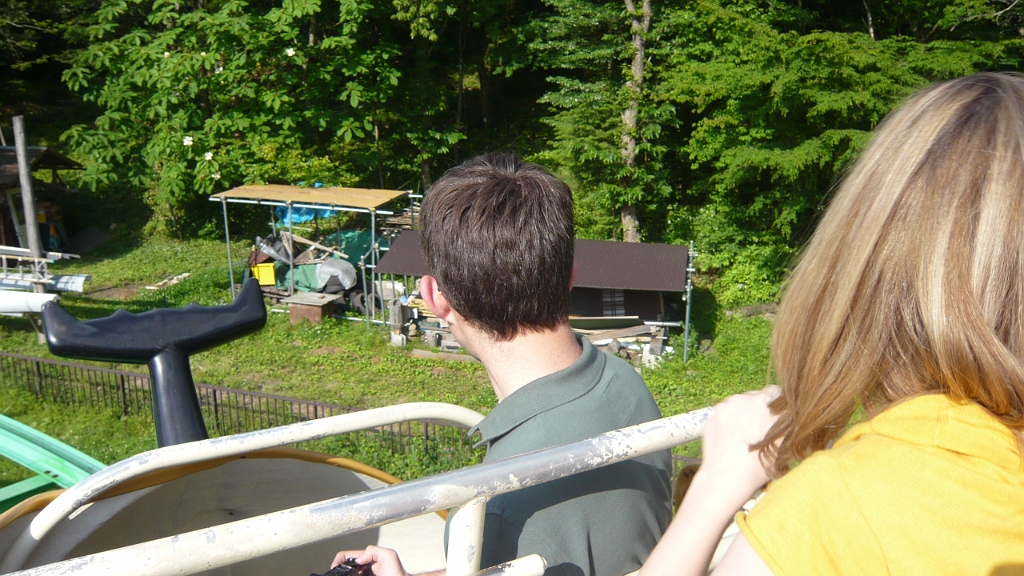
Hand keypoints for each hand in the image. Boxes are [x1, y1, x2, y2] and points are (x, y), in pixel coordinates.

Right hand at [333, 546, 408, 575]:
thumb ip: (374, 551)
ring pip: (350, 574)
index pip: (347, 556)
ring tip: (342, 575)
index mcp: (368, 558)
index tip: (335, 568)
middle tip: (339, 574)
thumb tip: (360, 558)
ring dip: (346, 575)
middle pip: (347, 568)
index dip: (339, 561)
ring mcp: (365, 575)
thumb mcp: (389, 555)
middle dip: (342, 571)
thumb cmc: (399, 574)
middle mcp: (365, 568)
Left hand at [696, 385, 780, 507]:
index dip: (776, 407)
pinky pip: (722, 417)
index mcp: (765, 401)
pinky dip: (726, 425)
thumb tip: (792, 412)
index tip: (774, 418)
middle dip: (757, 411)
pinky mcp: (710, 418)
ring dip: (740, 416)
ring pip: (736, 406)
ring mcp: (723, 407)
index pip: (775, 392)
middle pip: (753, 398)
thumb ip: (790, 420)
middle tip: (758, 431)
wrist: (728, 475)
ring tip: (744, 438)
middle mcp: (743, 398)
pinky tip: (731, 441)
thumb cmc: (760, 462)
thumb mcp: (786, 441)